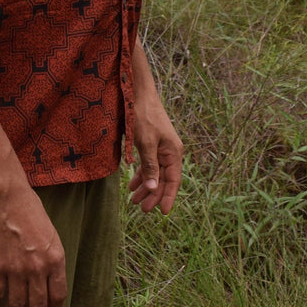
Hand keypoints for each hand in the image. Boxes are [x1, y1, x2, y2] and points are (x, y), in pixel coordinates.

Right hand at [0, 184, 67, 306]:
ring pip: (16, 305)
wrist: (5, 196)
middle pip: (37, 305)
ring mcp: (15, 269)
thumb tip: (47, 278)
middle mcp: (38, 268)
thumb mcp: (50, 234)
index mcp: (55, 258)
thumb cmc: (29, 209)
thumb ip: (50, 258)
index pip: (58, 295)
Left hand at [128, 92, 182, 214]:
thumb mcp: (146, 143)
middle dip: (153, 195)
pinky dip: (141, 175)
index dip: (168, 197)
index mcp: (173, 152)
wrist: (138, 93)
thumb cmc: (143, 116)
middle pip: (164, 179)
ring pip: (155, 173)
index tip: (164, 213)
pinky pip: (149, 164)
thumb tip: (153, 188)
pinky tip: (132, 184)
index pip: (173, 181)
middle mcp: (170, 152)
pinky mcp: (152, 143)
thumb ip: (150, 166)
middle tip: (142, 209)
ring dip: (146, 186)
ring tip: (134, 200)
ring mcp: (161, 148)